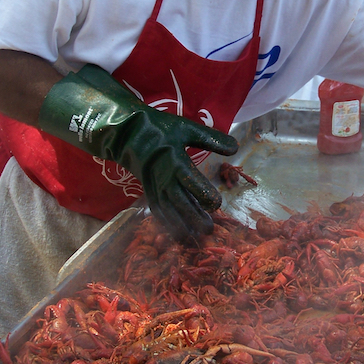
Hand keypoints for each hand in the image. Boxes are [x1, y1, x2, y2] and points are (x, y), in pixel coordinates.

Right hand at [39, 65, 237, 240]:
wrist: (127, 133)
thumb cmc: (160, 129)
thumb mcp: (187, 128)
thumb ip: (211, 139)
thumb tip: (236, 148)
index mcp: (175, 161)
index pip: (191, 182)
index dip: (204, 194)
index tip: (217, 204)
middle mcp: (164, 178)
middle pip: (180, 202)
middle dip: (194, 217)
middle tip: (209, 229)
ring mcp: (154, 186)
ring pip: (169, 210)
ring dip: (182, 224)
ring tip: (196, 235)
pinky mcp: (148, 191)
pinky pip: (158, 210)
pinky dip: (167, 222)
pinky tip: (178, 231)